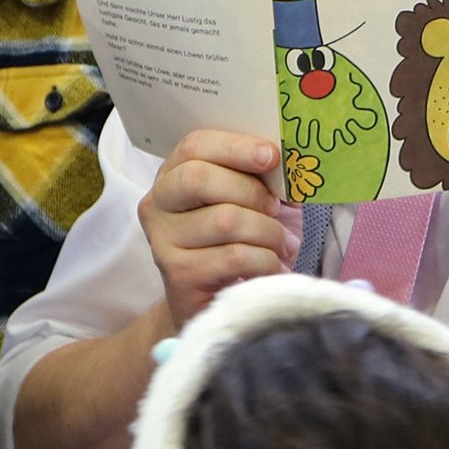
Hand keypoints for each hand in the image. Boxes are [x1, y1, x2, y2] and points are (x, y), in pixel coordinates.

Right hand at [138, 129, 299, 329]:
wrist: (213, 303)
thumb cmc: (234, 243)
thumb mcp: (246, 203)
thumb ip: (258, 178)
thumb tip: (290, 168)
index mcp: (171, 175)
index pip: (194, 146)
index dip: (235, 146)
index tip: (272, 156)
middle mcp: (158, 205)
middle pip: (199, 178)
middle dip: (250, 191)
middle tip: (276, 208)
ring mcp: (163, 241)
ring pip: (225, 220)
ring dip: (268, 231)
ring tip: (282, 244)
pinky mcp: (179, 275)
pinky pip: (234, 257)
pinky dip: (266, 260)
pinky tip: (273, 266)